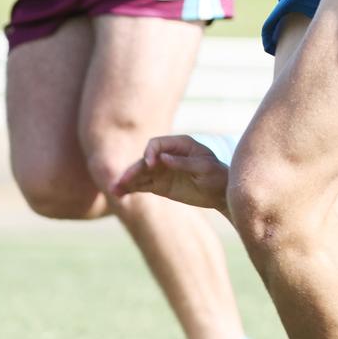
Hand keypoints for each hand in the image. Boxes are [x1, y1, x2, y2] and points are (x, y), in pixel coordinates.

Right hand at [112, 135, 229, 214]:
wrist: (222, 192)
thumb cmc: (217, 175)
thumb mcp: (204, 168)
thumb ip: (184, 163)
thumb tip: (163, 159)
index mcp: (179, 145)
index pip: (156, 144)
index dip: (150, 152)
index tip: (150, 164)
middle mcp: (167, 156)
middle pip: (144, 160)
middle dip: (132, 170)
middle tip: (121, 182)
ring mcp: (162, 171)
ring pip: (140, 174)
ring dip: (127, 181)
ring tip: (114, 191)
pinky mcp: (160, 185)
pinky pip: (143, 185)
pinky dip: (131, 189)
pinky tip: (120, 194)